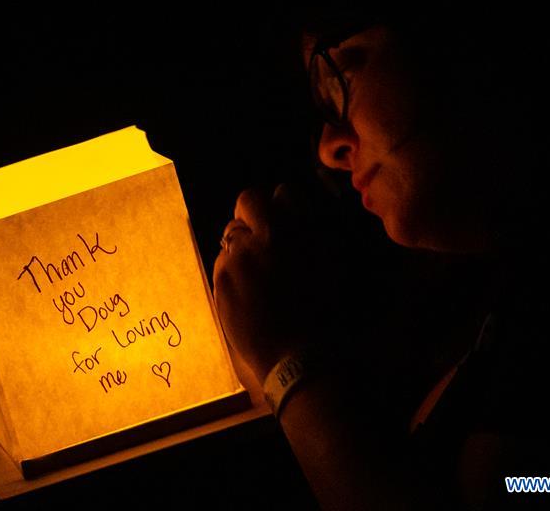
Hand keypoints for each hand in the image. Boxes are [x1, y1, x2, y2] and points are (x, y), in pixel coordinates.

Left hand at [213, 183, 341, 383]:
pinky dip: (234, 269)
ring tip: (259, 270)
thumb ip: (310, 228)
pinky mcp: (220, 282)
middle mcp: (257, 238)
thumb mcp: (330, 262)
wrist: (297, 355)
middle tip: (265, 234)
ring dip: (244, 243)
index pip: (278, 193)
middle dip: (254, 213)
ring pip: (232, 234)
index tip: (283, 216)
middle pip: (247, 202)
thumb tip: (295, 208)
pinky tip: (249, 290)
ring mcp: (234, 260)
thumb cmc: (323, 310)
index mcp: (287, 230)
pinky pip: (223, 262)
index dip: (280, 204)